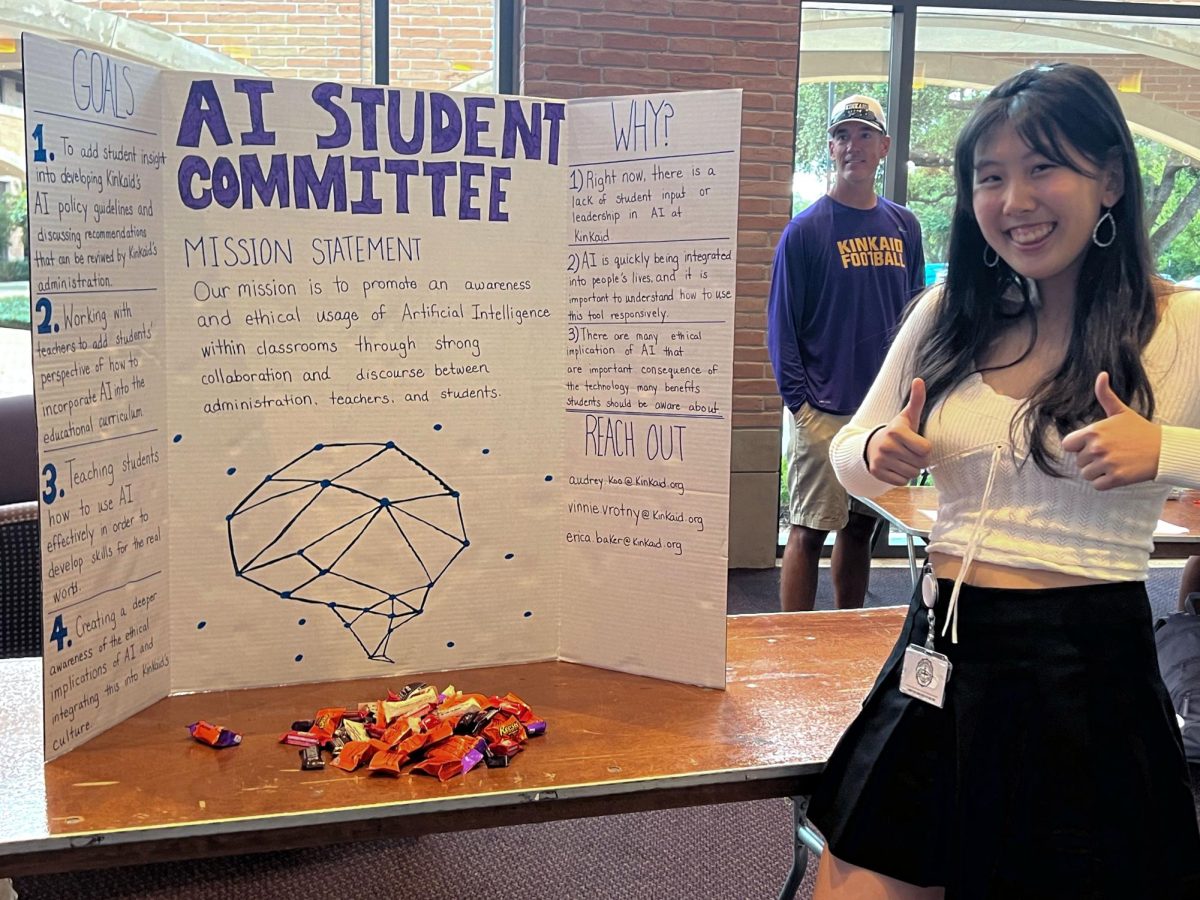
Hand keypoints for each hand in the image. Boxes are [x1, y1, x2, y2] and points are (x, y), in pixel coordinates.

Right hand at [866, 378, 932, 484]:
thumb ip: (916, 400)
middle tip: (909, 453)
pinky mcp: (876, 472)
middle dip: (919, 460)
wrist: (872, 445)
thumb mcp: (908, 417)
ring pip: (912, 474)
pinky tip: (895, 467)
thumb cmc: (897, 432)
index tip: (917, 443)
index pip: (926, 450)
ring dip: (911, 469)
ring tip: (903, 460)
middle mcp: (886, 445)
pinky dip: (902, 477)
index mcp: (896, 430)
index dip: (925, 449)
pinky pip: (902, 482)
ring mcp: (880, 459)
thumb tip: (919, 380)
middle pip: (921, 464)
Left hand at [1061, 372, 1160, 489]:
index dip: (1078, 446)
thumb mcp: (1120, 411)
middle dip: (1091, 459)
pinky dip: (1105, 482)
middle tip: (1110, 452)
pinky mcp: (1116, 478)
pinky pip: (1098, 485)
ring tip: (1114, 462)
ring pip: (1087, 474)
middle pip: (1078, 461)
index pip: (1067, 445)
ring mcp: (1106, 464)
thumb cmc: (1139, 430)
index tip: (1093, 444)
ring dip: (1098, 472)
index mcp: (1093, 432)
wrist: (1163, 449)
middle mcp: (1097, 448)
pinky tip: (1117, 472)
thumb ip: (1105, 395)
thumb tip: (1101, 374)